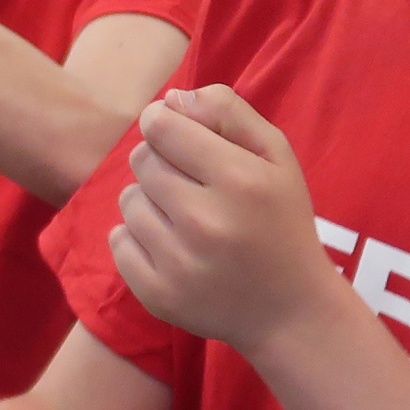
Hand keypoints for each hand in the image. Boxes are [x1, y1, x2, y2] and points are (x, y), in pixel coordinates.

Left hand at [109, 84, 343, 354]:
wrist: (291, 310)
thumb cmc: (281, 221)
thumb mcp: (276, 157)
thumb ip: (227, 113)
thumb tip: (171, 99)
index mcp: (239, 180)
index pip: (161, 127)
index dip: (163, 122)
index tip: (175, 134)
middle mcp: (206, 222)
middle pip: (142, 161)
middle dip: (161, 162)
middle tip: (191, 183)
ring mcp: (179, 264)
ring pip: (127, 200)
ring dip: (150, 201)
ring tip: (186, 217)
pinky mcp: (157, 294)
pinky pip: (118, 240)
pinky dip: (138, 238)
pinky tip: (173, 246)